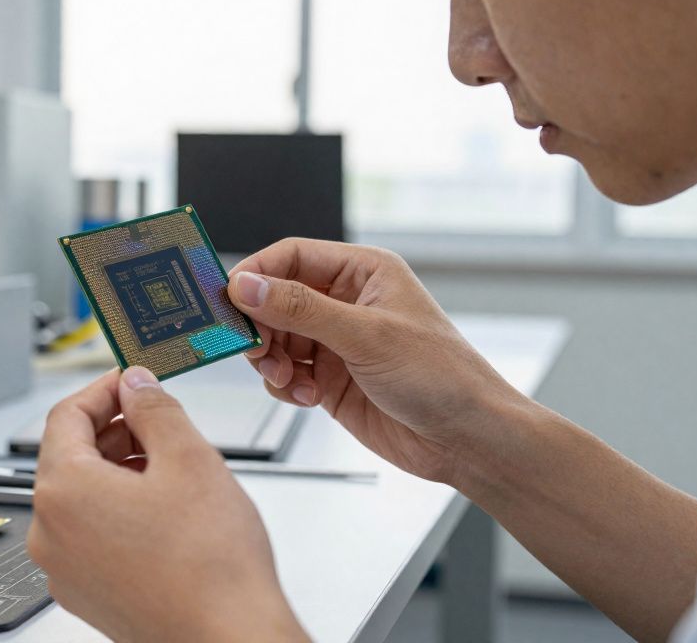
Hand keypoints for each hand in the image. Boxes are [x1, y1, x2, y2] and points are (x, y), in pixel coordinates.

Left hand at [29, 367, 309, 642]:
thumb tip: (137, 385)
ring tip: (169, 467)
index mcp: (63, 492)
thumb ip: (155, 408)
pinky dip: (117, 512)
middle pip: (69, 457)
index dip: (103, 390)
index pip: (65, 415)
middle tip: (156, 419)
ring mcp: (64, 569)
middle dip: (114, 431)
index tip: (131, 382)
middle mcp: (50, 533)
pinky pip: (90, 536)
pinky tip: (163, 511)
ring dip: (118, 471)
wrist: (227, 639)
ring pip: (81, 498)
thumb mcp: (189, 458)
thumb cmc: (210, 567)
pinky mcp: (86, 593)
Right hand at [227, 239, 523, 483]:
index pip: (290, 256)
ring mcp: (336, 341)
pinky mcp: (330, 378)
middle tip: (253, 349)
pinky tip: (307, 396)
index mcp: (362, 272)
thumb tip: (248, 286)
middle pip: (274, 299)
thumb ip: (301, 308)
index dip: (256, 274)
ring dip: (269, 361)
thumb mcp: (366, 335)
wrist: (467, 440)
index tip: (229, 298)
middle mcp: (346, 302)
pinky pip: (284, 373)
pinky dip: (284, 386)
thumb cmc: (442, 377)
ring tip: (286, 380)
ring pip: (274, 338)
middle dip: (260, 326)